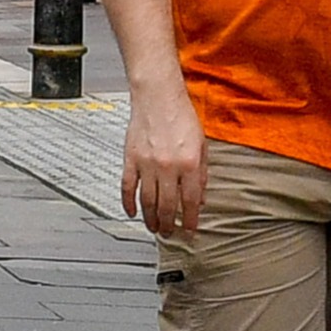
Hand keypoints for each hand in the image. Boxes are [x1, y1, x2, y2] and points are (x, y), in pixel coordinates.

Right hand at [123, 89, 209, 237]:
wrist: (158, 96)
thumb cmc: (181, 116)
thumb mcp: (202, 145)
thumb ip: (202, 173)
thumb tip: (200, 197)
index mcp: (189, 163)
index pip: (191, 201)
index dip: (191, 220)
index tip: (190, 231)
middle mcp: (168, 166)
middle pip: (168, 206)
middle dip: (169, 225)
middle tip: (169, 234)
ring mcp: (147, 164)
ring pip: (148, 201)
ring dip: (151, 219)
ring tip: (154, 228)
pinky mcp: (130, 159)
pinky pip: (127, 187)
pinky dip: (128, 202)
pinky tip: (131, 212)